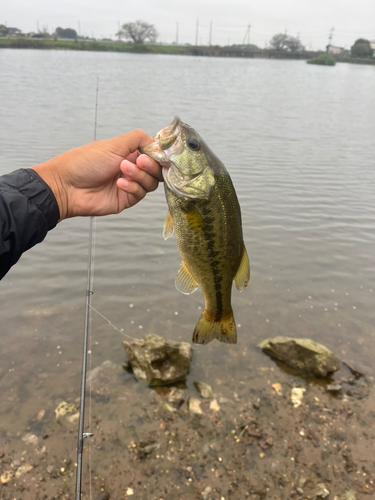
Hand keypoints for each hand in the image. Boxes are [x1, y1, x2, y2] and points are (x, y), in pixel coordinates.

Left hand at [31, 129, 160, 219]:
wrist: (67, 186)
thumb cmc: (84, 162)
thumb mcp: (113, 144)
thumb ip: (137, 139)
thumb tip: (156, 141)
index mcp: (128, 153)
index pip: (153, 154)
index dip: (157, 154)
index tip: (156, 153)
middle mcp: (131, 168)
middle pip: (156, 170)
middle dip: (151, 166)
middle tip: (140, 162)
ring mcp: (129, 185)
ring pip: (150, 183)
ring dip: (139, 176)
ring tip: (123, 171)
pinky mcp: (126, 200)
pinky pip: (140, 194)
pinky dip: (132, 187)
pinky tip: (119, 184)